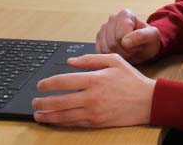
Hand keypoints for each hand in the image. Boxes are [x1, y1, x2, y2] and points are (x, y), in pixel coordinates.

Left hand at [32, 54, 155, 127]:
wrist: (147, 101)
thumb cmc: (131, 80)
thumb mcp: (114, 60)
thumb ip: (90, 59)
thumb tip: (71, 61)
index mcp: (95, 79)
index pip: (63, 81)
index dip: (48, 84)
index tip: (40, 85)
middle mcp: (92, 96)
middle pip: (59, 101)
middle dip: (42, 102)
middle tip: (35, 102)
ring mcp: (93, 111)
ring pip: (64, 115)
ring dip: (48, 115)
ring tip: (38, 114)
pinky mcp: (97, 122)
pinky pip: (74, 123)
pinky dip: (61, 123)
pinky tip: (54, 120)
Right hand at [97, 8, 161, 64]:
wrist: (143, 45)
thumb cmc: (148, 40)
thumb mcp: (152, 37)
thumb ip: (141, 36)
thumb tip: (125, 41)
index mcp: (125, 14)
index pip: (121, 36)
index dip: (131, 47)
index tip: (139, 47)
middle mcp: (112, 18)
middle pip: (112, 43)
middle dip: (124, 52)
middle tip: (133, 51)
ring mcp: (104, 28)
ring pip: (105, 49)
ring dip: (118, 55)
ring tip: (127, 52)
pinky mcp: (99, 38)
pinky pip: (100, 52)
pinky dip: (110, 56)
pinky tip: (119, 52)